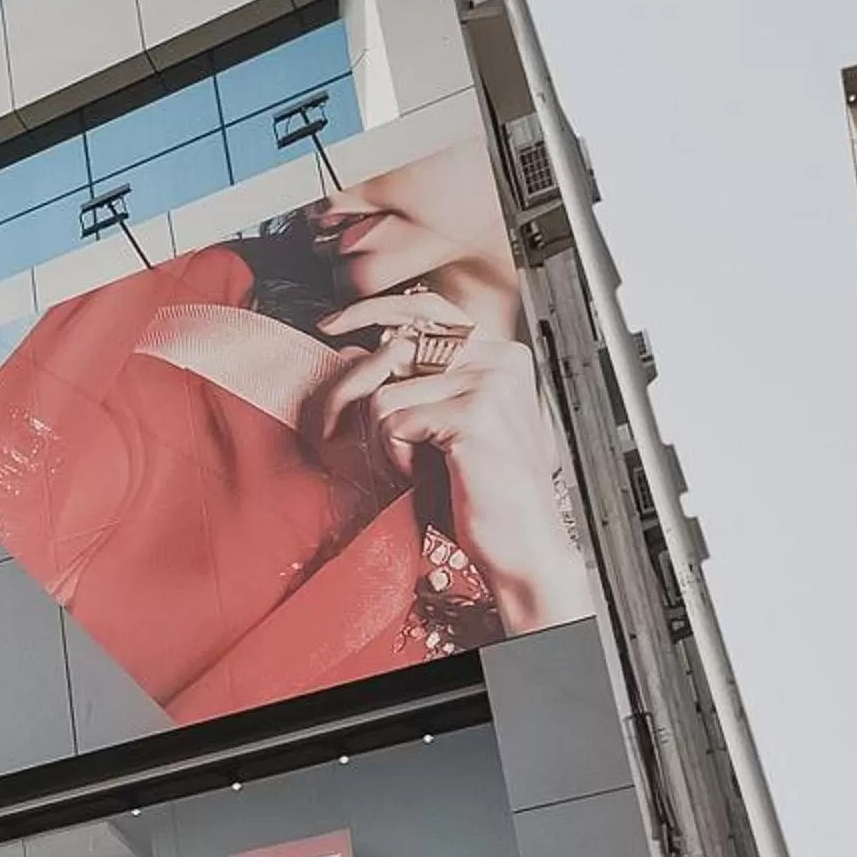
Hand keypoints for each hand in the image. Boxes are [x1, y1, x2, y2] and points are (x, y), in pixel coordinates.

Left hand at [317, 296, 591, 631]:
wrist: (524, 548)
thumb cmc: (482, 494)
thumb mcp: (445, 428)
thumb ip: (416, 385)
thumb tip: (353, 351)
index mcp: (499, 356)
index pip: (426, 309)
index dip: (372, 310)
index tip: (331, 324)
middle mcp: (499, 360)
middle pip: (393, 348)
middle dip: (351, 390)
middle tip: (333, 429)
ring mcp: (489, 384)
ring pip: (385, 393)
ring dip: (380, 441)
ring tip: (407, 469)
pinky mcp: (472, 414)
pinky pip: (392, 422)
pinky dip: (393, 458)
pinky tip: (420, 478)